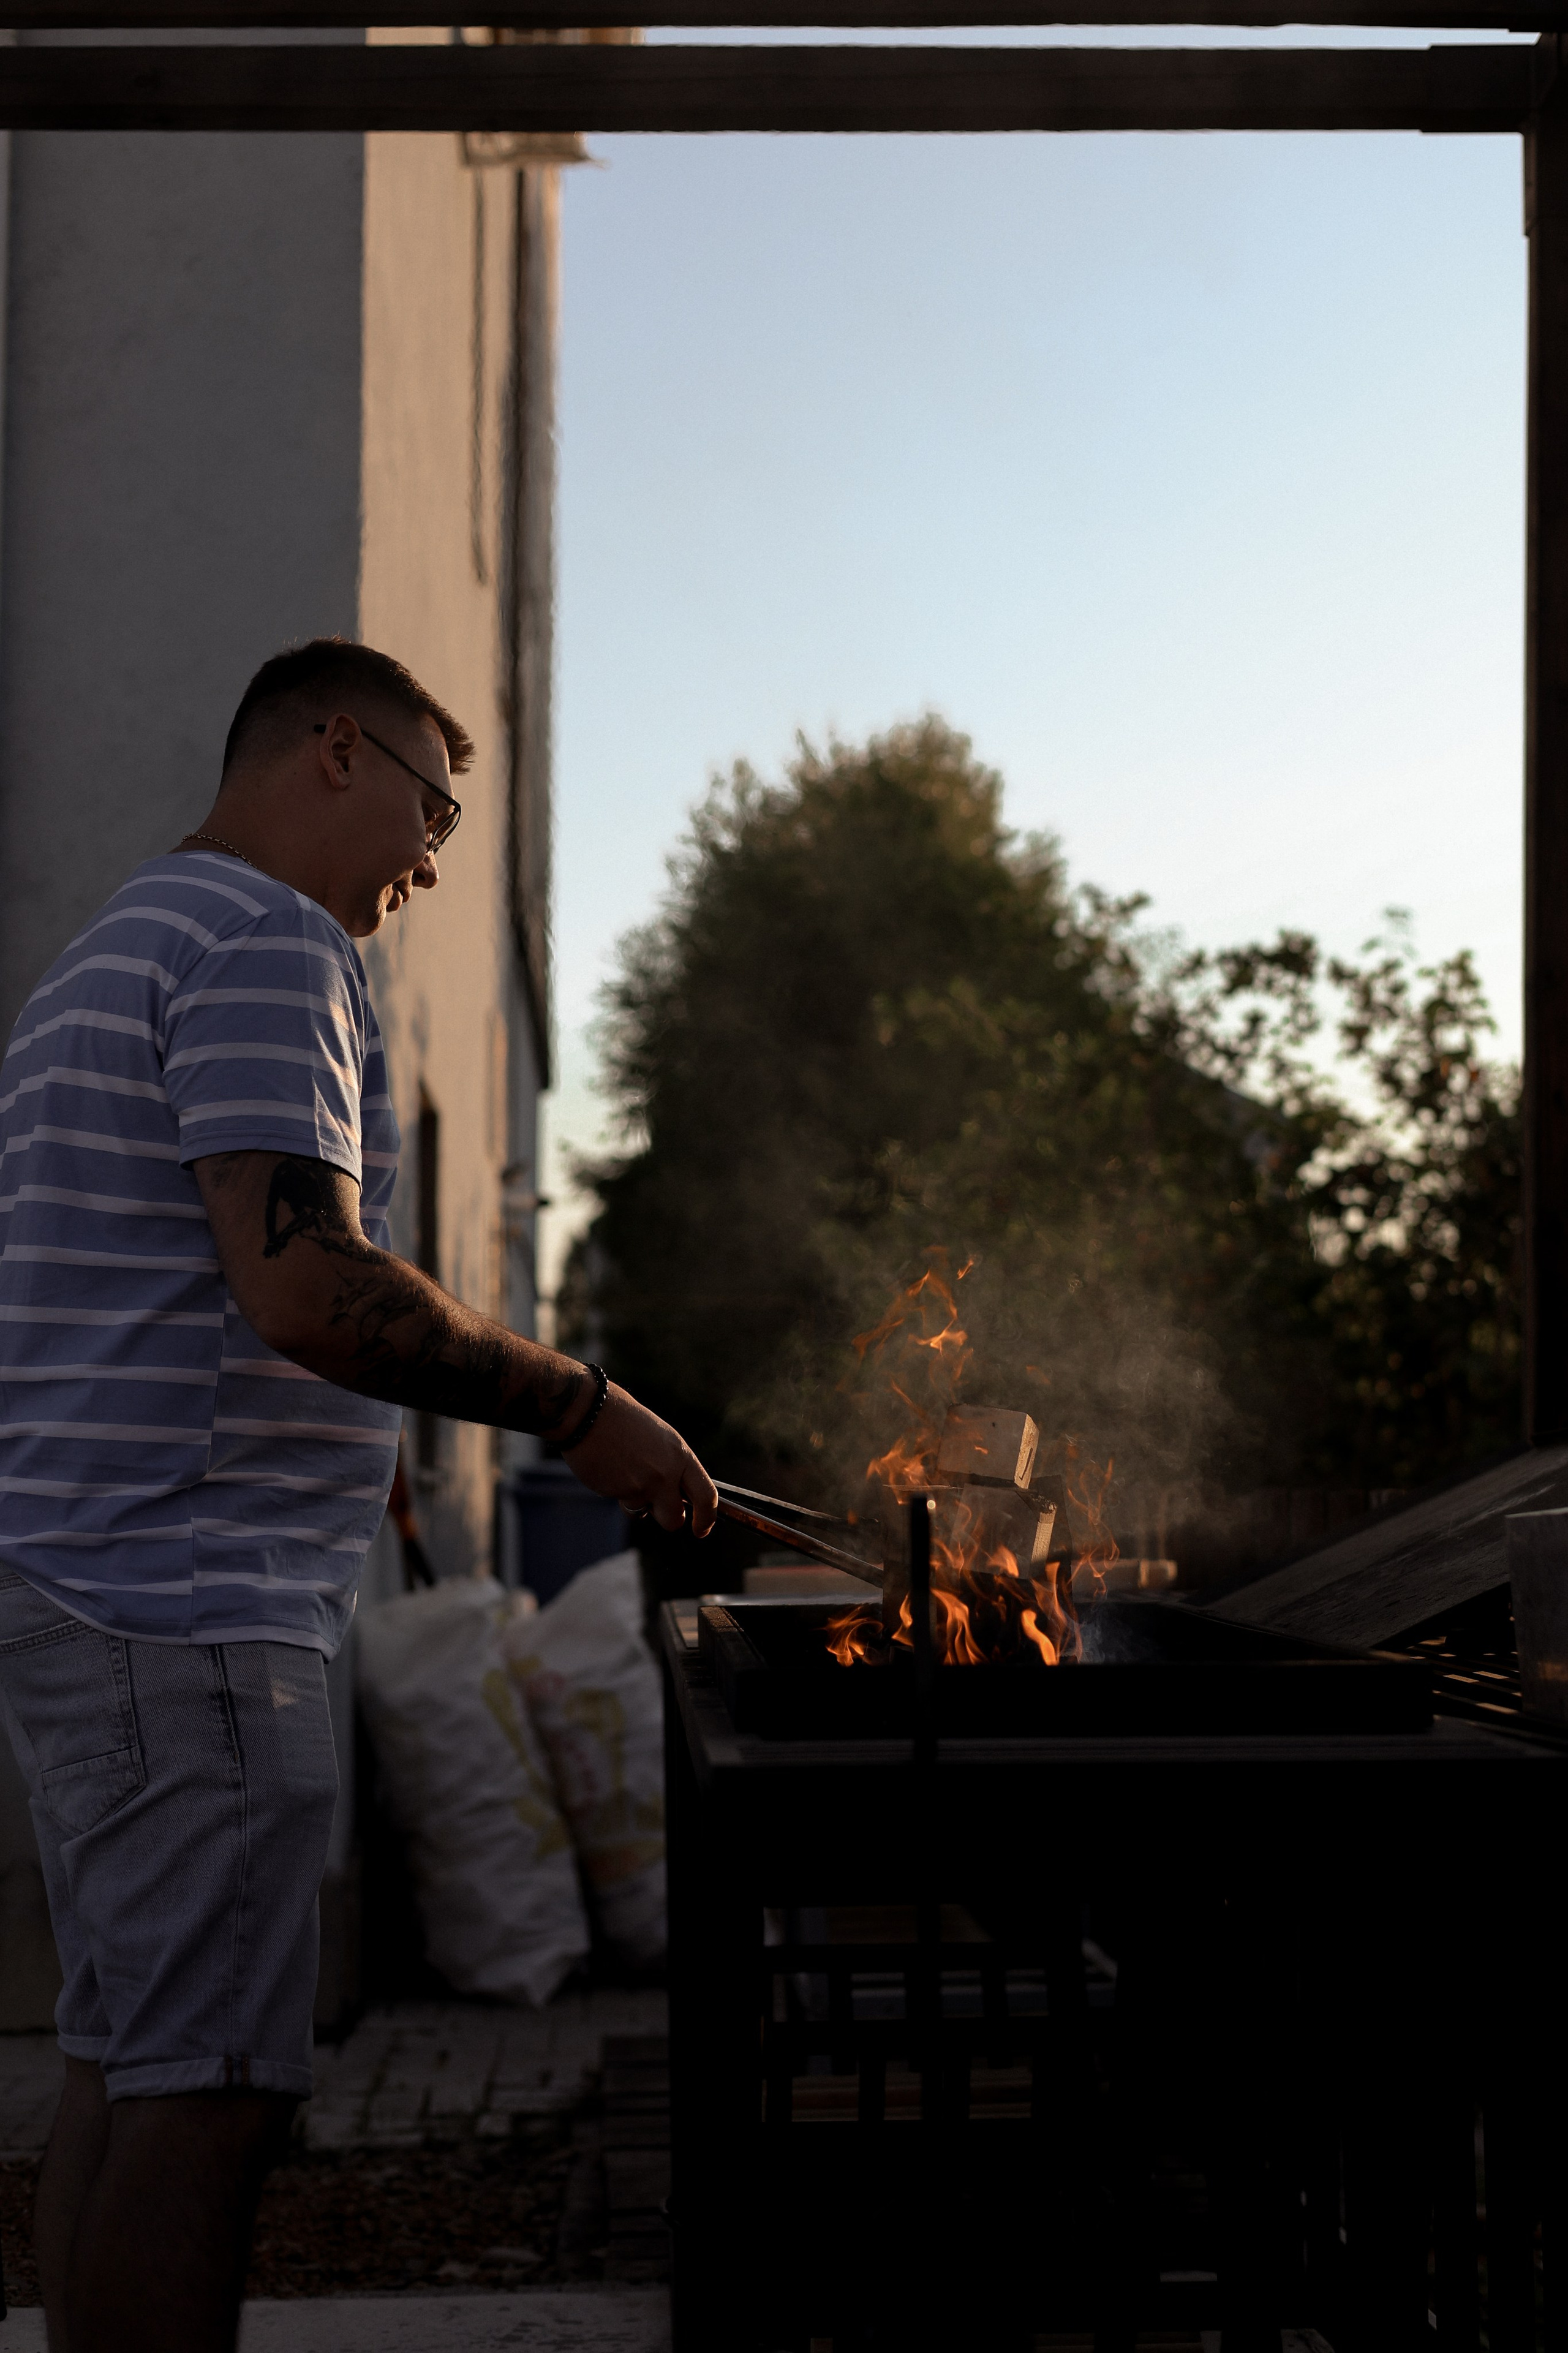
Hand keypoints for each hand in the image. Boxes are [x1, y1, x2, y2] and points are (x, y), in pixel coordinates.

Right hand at [565, 1385, 717, 1536]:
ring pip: (644, 1513)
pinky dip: (619, 1494)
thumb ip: (671, 1465)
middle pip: (675, 1519)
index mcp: (680, 1455)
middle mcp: (667, 1473)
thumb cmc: (622, 1418)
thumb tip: (676, 1490)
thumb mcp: (659, 1439)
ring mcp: (643, 1485)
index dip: (707, 1517)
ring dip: (637, 1502)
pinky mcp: (620, 1493)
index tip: (702, 1529)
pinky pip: (624, 1504)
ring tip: (624, 1471)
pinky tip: (611, 1470)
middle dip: (667, 1517)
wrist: (588, 1412)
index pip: (707, 1495)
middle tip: (656, 1505)